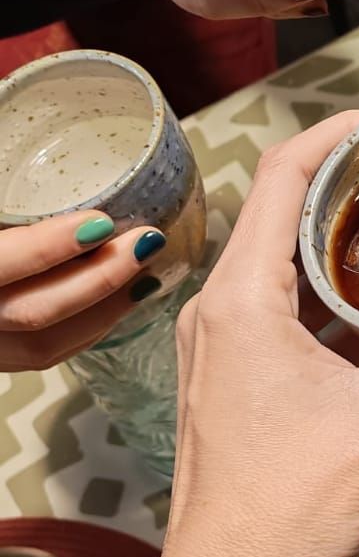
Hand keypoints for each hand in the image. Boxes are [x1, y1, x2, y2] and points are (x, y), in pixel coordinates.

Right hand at [0, 212, 165, 370]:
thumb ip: (21, 222)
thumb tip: (80, 197)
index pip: (1, 264)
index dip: (50, 246)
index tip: (101, 222)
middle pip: (35, 312)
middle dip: (99, 279)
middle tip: (145, 244)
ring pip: (46, 344)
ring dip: (105, 309)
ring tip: (146, 274)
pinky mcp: (3, 359)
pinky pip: (47, 354)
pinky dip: (90, 327)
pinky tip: (121, 302)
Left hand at [160, 111, 358, 556]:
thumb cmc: (284, 510)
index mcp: (242, 299)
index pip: (283, 174)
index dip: (340, 134)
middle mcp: (219, 308)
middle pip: (282, 208)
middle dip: (352, 181)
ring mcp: (221, 345)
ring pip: (281, 259)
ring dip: (342, 237)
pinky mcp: (234, 377)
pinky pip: (282, 305)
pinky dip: (332, 290)